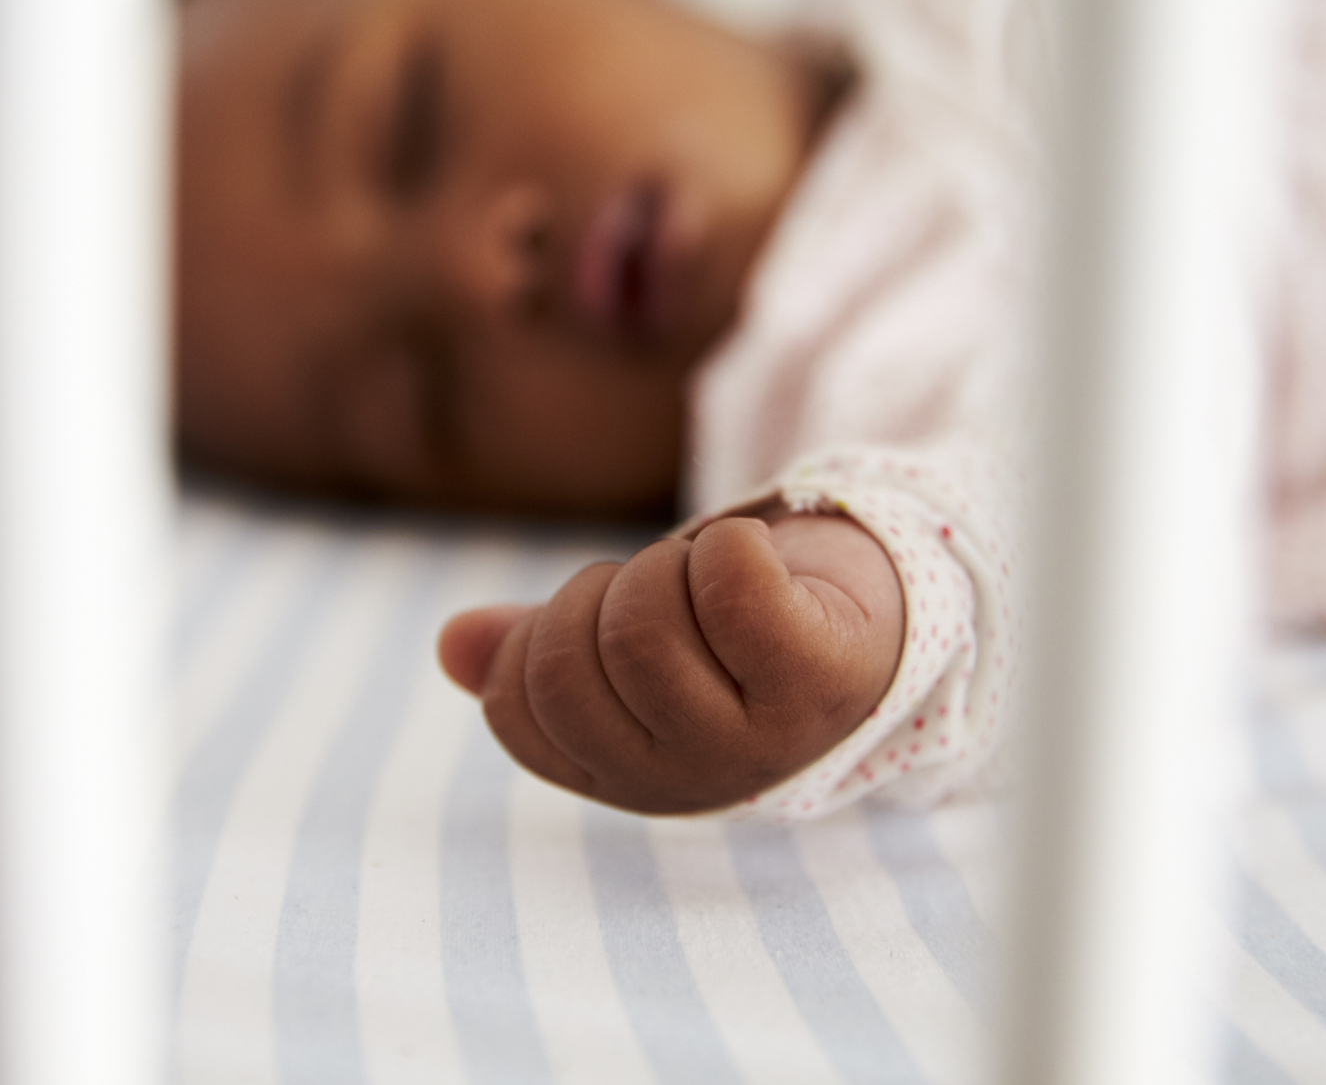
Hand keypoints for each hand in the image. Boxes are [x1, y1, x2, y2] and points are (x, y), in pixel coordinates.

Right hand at [437, 514, 904, 813]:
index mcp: (629, 777)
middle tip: (667, 591)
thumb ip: (540, 648)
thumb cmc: (732, 629)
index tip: (602, 618)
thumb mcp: (624, 641)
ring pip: (645, 622)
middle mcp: (694, 778)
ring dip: (674, 565)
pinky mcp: (824, 676)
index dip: (541, 634)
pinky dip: (732, 547)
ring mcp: (764, 735)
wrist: (872, 610)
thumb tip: (454, 643)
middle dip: (604, 593)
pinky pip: (734, 586)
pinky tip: (761, 564)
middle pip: (575, 661)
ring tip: (719, 584)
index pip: (515, 708)